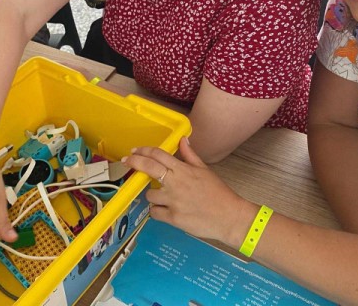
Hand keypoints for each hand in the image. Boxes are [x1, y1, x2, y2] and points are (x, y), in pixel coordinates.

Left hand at [124, 137, 254, 245]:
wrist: (230, 217)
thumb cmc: (219, 193)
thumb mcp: (205, 170)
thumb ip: (190, 155)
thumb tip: (182, 139)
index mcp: (183, 170)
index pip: (158, 155)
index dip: (143, 151)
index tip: (135, 151)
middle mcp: (175, 183)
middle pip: (148, 167)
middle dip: (134, 162)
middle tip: (127, 161)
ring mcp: (173, 201)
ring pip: (149, 194)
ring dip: (152, 194)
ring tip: (162, 196)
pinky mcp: (173, 218)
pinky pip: (154, 212)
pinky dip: (157, 211)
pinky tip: (164, 210)